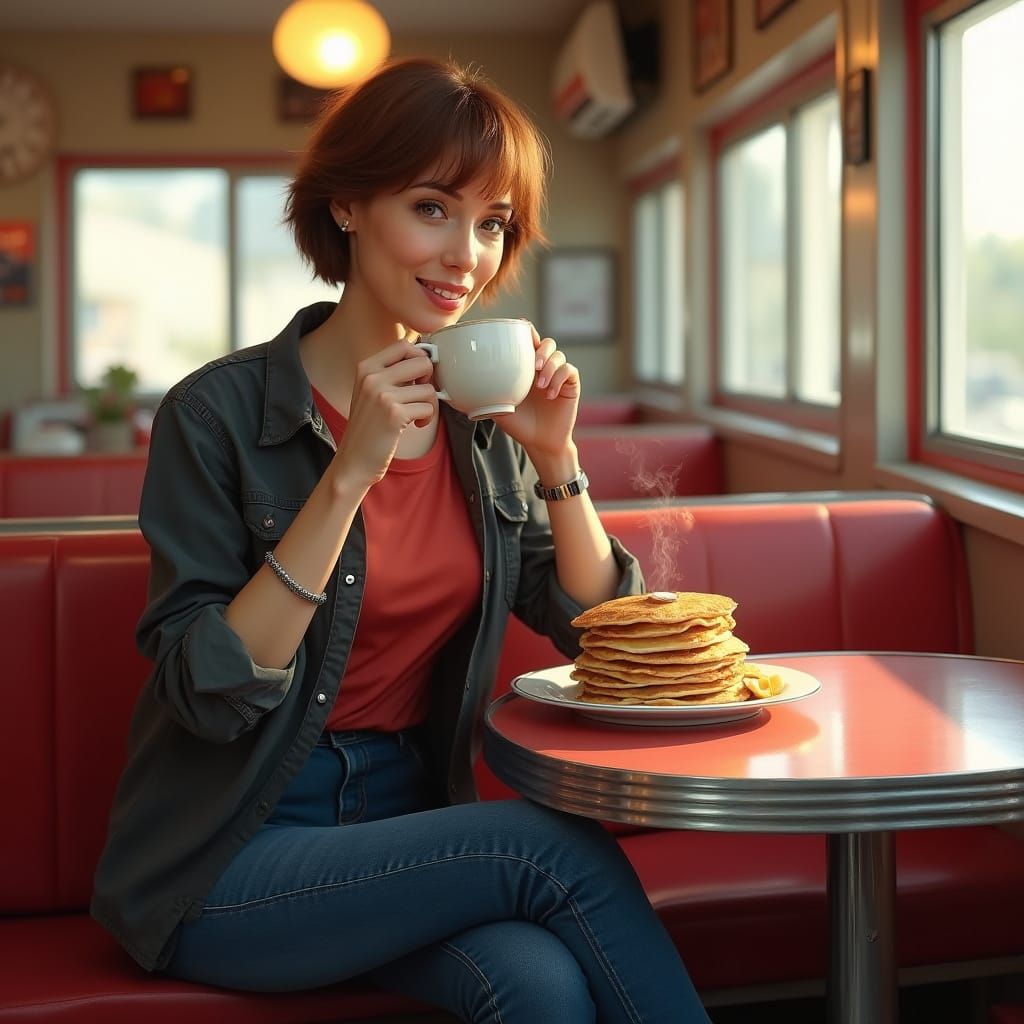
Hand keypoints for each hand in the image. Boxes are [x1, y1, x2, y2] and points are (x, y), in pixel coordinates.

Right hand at [330, 338, 436, 489]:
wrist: (354, 460)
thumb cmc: (368, 427)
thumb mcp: (371, 392)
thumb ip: (392, 374)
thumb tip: (427, 360)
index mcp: (366, 367)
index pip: (404, 346)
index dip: (420, 358)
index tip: (419, 376)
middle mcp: (373, 377)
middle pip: (422, 362)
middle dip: (430, 380)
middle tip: (421, 395)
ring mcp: (383, 395)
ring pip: (429, 388)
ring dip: (429, 405)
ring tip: (416, 415)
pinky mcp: (394, 414)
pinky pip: (428, 408)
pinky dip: (427, 419)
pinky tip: (416, 425)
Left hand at [498, 322, 579, 457]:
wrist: (539, 443)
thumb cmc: (518, 424)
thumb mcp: (497, 405)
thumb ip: (485, 390)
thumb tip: (458, 383)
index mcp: (525, 368)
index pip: (528, 340)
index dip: (526, 333)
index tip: (517, 340)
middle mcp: (543, 368)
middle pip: (547, 342)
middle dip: (540, 349)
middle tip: (533, 365)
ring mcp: (558, 376)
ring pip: (558, 355)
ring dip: (549, 366)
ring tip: (540, 386)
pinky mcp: (570, 385)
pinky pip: (569, 371)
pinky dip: (559, 379)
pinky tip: (550, 395)